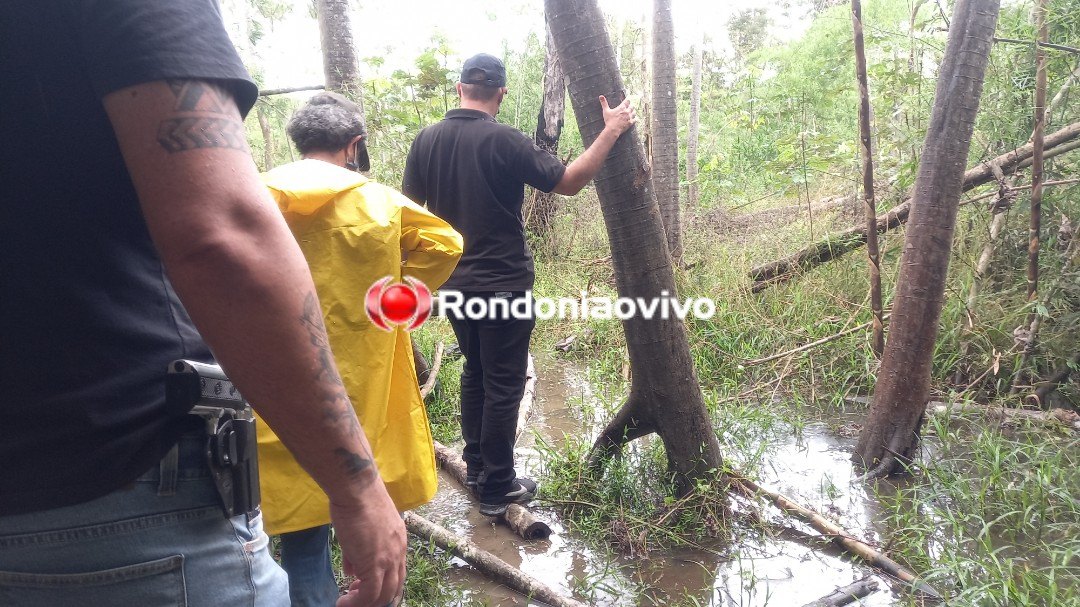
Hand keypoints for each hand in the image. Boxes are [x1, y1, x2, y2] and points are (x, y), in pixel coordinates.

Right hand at [331, 485, 406, 606]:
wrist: (357, 490)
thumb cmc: (357, 501)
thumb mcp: (363, 528)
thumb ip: (358, 551)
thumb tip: (352, 569)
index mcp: (398, 541)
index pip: (397, 572)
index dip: (383, 584)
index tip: (363, 586)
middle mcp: (399, 552)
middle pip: (394, 587)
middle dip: (377, 598)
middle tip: (357, 598)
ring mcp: (388, 559)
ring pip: (383, 594)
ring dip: (364, 602)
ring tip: (347, 602)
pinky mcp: (374, 564)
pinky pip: (368, 594)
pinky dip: (355, 603)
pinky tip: (342, 602)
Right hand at [599, 95, 635, 135]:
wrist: (613, 129)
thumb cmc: (609, 120)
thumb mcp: (606, 111)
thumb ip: (604, 103)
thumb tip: (600, 96)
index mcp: (621, 108)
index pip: (627, 101)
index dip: (628, 100)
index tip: (628, 100)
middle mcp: (627, 111)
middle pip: (632, 107)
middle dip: (631, 106)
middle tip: (630, 106)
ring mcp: (629, 117)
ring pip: (634, 112)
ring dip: (633, 112)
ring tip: (632, 112)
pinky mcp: (630, 123)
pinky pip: (635, 119)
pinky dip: (635, 118)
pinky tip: (635, 118)